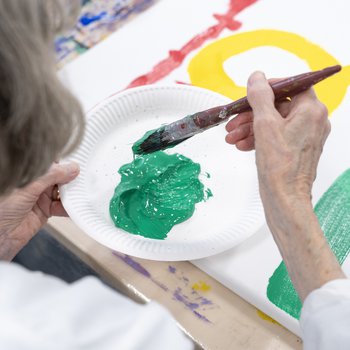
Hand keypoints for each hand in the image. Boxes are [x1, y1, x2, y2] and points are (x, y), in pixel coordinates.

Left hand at [0, 162, 78, 260]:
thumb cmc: (1, 208)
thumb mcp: (28, 186)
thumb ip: (51, 176)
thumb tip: (71, 168)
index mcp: (28, 172)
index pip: (51, 162)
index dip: (64, 162)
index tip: (78, 162)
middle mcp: (34, 183)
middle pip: (59, 176)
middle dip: (71, 178)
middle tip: (84, 178)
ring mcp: (40, 196)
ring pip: (63, 191)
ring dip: (73, 193)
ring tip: (82, 193)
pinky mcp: (45, 210)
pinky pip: (62, 206)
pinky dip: (70, 208)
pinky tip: (76, 206)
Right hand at [226, 72, 330, 201]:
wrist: (284, 198)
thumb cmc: (280, 166)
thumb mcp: (265, 124)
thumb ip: (261, 97)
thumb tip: (257, 77)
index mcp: (311, 111)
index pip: (291, 86)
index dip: (268, 88)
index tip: (251, 94)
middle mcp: (312, 121)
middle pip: (278, 107)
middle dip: (251, 114)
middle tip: (234, 121)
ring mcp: (304, 136)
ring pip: (274, 123)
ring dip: (250, 128)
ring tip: (232, 136)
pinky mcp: (295, 149)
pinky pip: (275, 136)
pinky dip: (258, 138)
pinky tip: (242, 145)